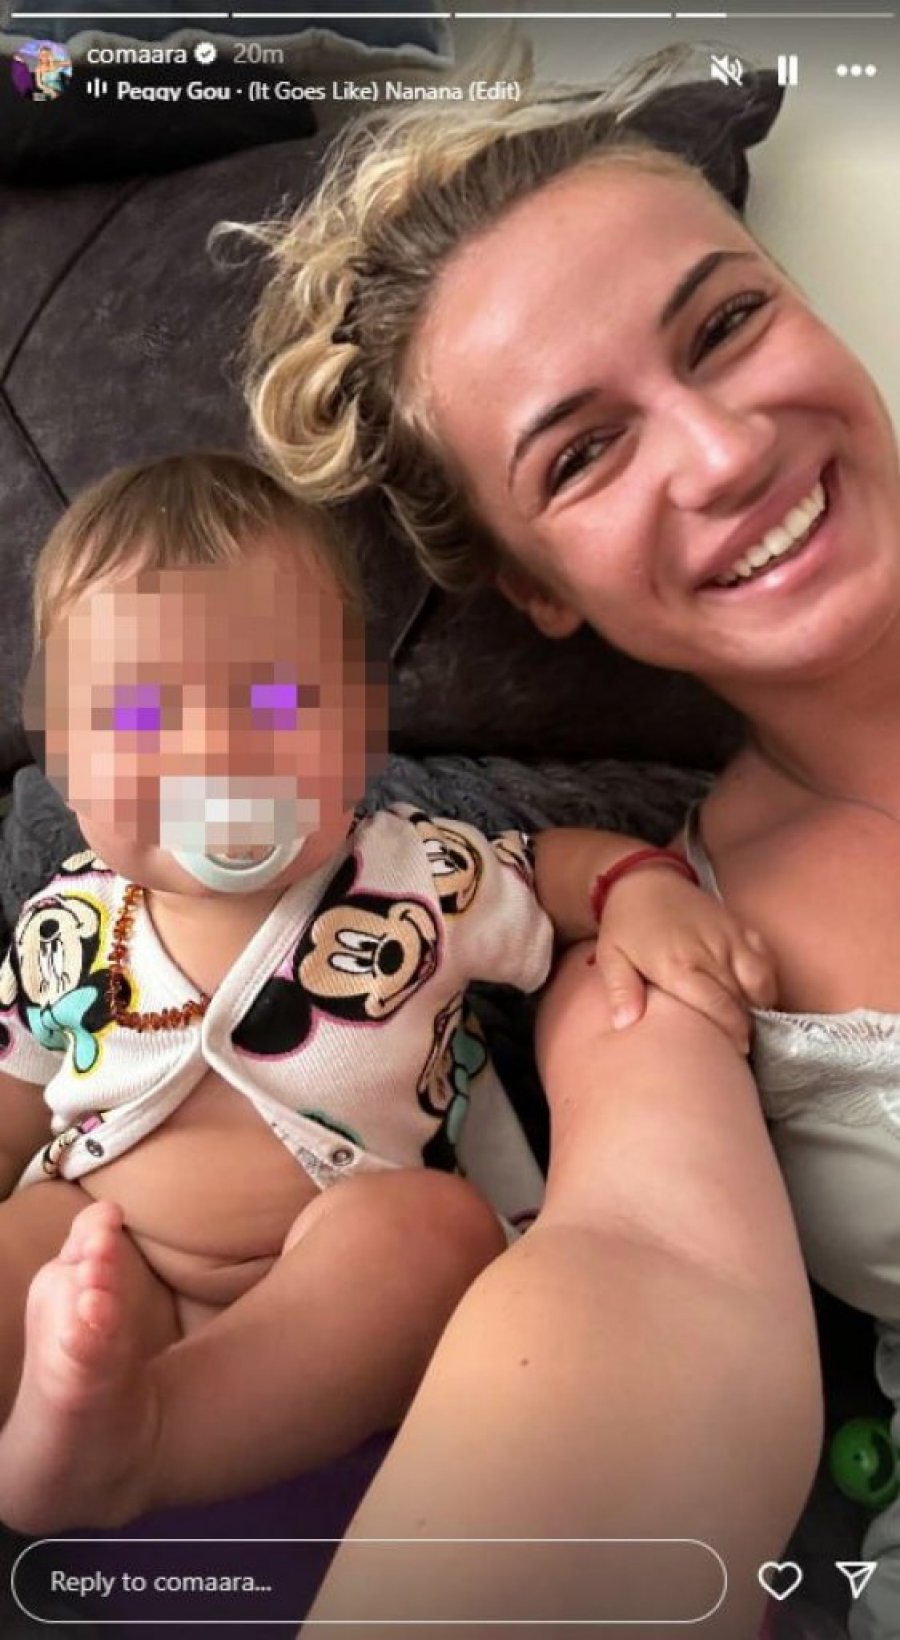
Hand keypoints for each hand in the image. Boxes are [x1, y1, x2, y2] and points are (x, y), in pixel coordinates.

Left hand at [591, 867, 776, 1051]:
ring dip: (761, 1003)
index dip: (732, 1032)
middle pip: (741, 999)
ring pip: (761, 979)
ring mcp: (729, 937)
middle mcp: (709, 951)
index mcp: (678, 965)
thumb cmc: (626, 924)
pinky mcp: (739, 925)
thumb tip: (624, 1024)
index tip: (737, 1051)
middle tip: (742, 1045)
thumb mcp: (611, 957)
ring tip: (752, 1020)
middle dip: (746, 1025)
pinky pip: (765, 956)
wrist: (643, 879)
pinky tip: (759, 993)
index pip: (718, 1006)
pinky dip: (768, 977)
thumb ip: (620, 991)